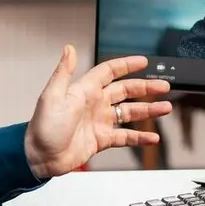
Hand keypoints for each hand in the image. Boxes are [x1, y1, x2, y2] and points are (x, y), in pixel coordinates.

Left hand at [24, 45, 172, 179]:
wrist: (39, 157)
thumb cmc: (42, 127)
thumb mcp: (52, 96)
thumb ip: (64, 72)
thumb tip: (68, 48)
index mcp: (84, 90)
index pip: (109, 72)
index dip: (126, 65)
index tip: (143, 61)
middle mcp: (94, 104)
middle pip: (125, 91)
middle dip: (145, 87)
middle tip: (164, 85)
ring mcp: (99, 122)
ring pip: (129, 112)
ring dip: (148, 110)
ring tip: (165, 108)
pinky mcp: (101, 140)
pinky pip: (125, 136)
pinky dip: (140, 137)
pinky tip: (152, 138)